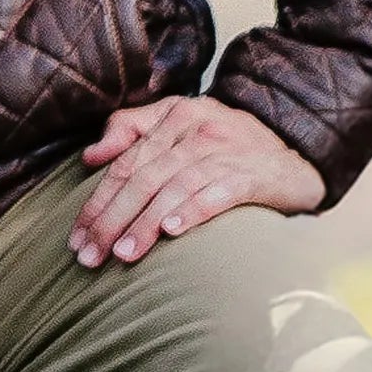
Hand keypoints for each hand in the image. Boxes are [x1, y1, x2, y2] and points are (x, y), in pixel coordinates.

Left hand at [70, 96, 323, 268]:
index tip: (76, 236)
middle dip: (111, 219)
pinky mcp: (252, 175)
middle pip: (144, 177)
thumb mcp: (182, 124)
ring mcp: (226, 151)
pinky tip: (173, 232)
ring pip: (174, 187)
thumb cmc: (228, 146)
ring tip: (123, 254)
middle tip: (90, 255)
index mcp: (175, 116)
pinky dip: (193, 211)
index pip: (125, 161)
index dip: (97, 200)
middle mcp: (198, 130)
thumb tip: (90, 156)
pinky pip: (218, 193)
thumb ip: (133, 130)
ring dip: (145, 223)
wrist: (294, 154)